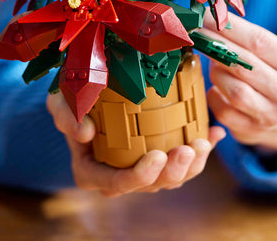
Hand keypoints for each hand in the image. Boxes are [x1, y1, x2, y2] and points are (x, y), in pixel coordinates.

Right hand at [46, 92, 225, 196]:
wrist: (84, 91)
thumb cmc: (70, 98)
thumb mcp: (59, 102)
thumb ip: (67, 117)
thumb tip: (86, 133)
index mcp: (93, 171)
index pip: (118, 183)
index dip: (141, 176)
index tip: (158, 156)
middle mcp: (119, 175)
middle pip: (152, 183)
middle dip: (175, 171)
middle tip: (189, 149)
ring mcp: (140, 166)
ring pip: (172, 175)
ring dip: (193, 163)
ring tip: (206, 141)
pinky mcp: (157, 152)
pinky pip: (183, 156)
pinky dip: (202, 146)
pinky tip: (217, 133)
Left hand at [203, 11, 276, 152]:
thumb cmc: (275, 73)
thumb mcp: (275, 54)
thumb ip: (247, 37)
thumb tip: (208, 16)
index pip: (259, 41)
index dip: (228, 27)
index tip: (204, 14)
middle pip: (244, 64)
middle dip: (214, 45)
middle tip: (194, 32)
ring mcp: (272, 116)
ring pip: (234, 90)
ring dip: (217, 72)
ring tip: (215, 63)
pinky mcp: (252, 131)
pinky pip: (223, 111)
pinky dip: (214, 95)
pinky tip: (217, 87)